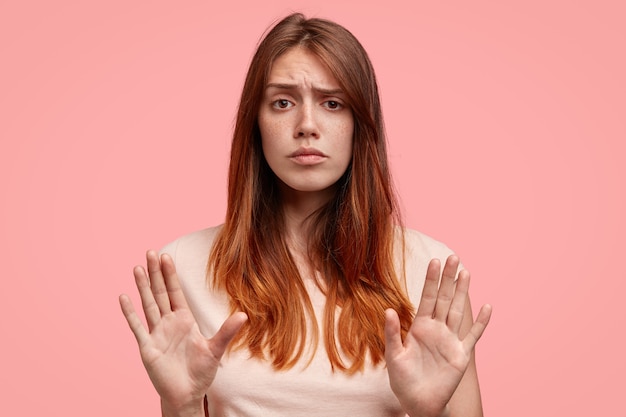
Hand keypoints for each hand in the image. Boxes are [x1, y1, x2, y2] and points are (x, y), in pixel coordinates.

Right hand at [119, 251, 246, 414]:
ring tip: (137, 268)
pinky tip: (124, 297)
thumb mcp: (216, 349)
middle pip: (160, 293)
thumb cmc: (200, 372)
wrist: (187, 394)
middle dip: (156, 273)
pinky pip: (137, 327)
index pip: (175, 292)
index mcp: (184, 320)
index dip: (171, 274)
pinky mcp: (147, 347)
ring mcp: (157, 334)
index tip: (166, 256)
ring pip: (148, 305)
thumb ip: (227, 331)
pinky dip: (130, 313)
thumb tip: (244, 315)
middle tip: (150, 252)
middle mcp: (169, 323)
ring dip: (142, 287)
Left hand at [384, 256, 491, 416]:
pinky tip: (488, 307)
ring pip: (458, 311)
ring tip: (467, 272)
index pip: (427, 298)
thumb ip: (392, 333)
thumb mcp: (394, 356)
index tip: (435, 260)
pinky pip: (473, 336)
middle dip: (448, 278)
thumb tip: (388, 310)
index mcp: (419, 327)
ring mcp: (450, 341)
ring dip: (463, 293)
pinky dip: (481, 323)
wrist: (418, 403)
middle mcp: (436, 329)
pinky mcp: (460, 355)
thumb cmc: (403, 380)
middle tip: (454, 257)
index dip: (431, 280)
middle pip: (444, 298)